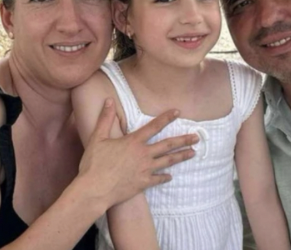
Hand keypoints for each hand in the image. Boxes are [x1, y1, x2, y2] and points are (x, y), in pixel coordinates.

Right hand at [77, 98, 197, 209]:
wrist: (94, 190)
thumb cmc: (94, 164)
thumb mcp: (97, 138)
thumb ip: (106, 118)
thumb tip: (109, 100)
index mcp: (134, 142)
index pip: (154, 126)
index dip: (167, 118)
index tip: (178, 112)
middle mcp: (143, 154)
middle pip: (168, 145)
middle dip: (184, 140)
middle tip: (197, 137)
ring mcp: (145, 170)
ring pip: (167, 161)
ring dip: (181, 156)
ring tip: (193, 153)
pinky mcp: (143, 184)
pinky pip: (158, 179)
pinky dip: (165, 177)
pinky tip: (170, 176)